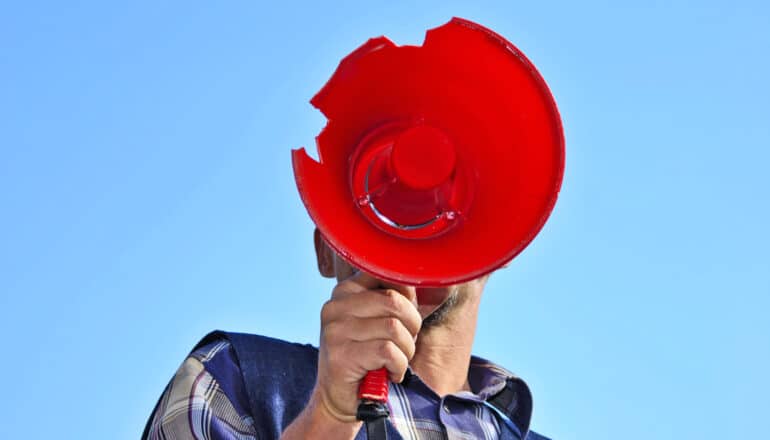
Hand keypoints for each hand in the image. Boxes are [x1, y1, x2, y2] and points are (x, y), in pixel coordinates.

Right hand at [314, 271, 420, 421]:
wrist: (341, 397)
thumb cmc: (365, 356)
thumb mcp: (375, 320)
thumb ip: (390, 300)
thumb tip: (416, 284)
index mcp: (345, 291)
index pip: (386, 275)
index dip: (407, 298)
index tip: (405, 319)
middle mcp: (335, 306)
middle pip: (394, 301)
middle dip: (412, 326)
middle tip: (406, 344)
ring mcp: (335, 331)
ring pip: (393, 327)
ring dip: (406, 350)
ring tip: (397, 361)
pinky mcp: (341, 356)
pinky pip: (388, 351)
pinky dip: (398, 365)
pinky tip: (391, 373)